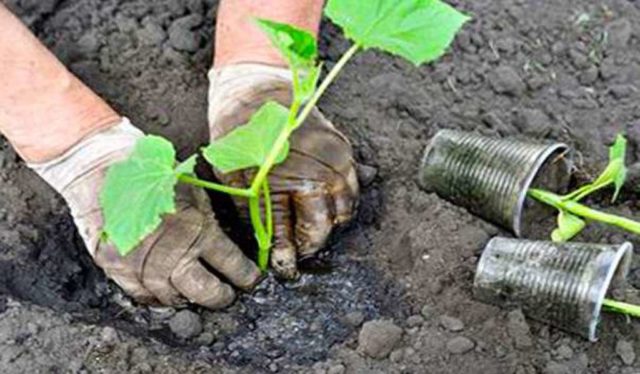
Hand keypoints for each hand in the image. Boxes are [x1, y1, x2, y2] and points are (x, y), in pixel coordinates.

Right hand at [29, 120, 260, 308]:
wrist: (101, 166)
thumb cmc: (151, 171)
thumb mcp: (192, 189)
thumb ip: (207, 218)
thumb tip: (226, 242)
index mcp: (197, 229)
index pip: (231, 264)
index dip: (246, 276)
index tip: (250, 281)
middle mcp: (171, 252)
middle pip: (205, 292)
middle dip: (221, 297)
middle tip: (226, 295)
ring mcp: (141, 264)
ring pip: (173, 298)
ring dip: (188, 298)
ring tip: (195, 292)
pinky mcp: (116, 268)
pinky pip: (142, 296)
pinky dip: (156, 297)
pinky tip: (166, 291)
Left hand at [208, 64, 358, 278]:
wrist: (256, 88)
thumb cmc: (239, 131)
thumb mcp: (236, 176)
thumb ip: (255, 212)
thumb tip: (267, 244)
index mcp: (295, 181)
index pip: (298, 233)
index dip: (289, 255)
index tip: (284, 268)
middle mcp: (323, 173)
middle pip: (326, 225)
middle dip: (310, 244)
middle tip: (296, 252)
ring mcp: (338, 160)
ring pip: (345, 209)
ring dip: (328, 223)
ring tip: (309, 229)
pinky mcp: (344, 149)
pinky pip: (352, 185)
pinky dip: (340, 201)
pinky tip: (324, 204)